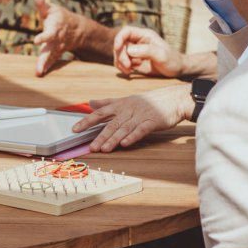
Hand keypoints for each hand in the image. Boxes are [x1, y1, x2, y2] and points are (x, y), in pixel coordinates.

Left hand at [33, 0, 83, 76]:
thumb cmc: (59, 17)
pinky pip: (52, 61)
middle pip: (51, 50)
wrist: (77, 29)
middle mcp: (57, 40)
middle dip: (45, 58)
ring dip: (45, 64)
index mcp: (55, 29)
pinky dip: (47, 66)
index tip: (36, 40)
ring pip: (51, 57)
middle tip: (39, 68)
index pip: (49, 34)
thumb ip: (42, 4)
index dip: (43, 37)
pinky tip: (40, 73)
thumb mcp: (51, 9)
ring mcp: (57, 48)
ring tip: (38, 72)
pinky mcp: (56, 53)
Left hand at [73, 85, 193, 152]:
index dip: (87, 121)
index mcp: (120, 105)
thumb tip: (90, 102)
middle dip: (100, 136)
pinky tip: (126, 143)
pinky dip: (133, 136)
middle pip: (111, 124)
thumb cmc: (148, 102)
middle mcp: (128, 110)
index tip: (74, 129)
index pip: (100, 113)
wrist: (172, 99)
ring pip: (124, 128)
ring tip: (105, 149)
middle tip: (91, 147)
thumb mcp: (126, 100)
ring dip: (114, 139)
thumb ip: (107, 103)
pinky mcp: (152, 121)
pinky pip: (141, 130)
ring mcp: (140, 115)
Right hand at [114, 26, 184, 77]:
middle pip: (120, 44)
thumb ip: (147, 51)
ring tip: (129, 71)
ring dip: (120, 62)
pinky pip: (122, 62)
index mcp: (145, 35)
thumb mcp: (162, 55)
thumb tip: (130, 50)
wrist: (177, 70)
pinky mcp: (134, 60)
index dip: (119, 38)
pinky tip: (131, 72)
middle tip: (128, 66)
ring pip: (119, 54)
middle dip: (121, 55)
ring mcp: (136, 51)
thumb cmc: (172, 61)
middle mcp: (138, 41)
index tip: (117, 48)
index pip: (126, 31)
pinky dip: (123, 67)